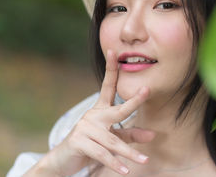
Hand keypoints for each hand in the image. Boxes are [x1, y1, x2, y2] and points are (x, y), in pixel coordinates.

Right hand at [25, 50, 154, 175]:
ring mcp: (85, 128)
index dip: (111, 68)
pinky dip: (114, 164)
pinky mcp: (79, 142)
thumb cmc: (90, 145)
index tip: (113, 50)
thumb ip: (131, 135)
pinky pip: (101, 154)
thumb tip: (153, 135)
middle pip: (118, 110)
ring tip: (145, 161)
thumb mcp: (112, 137)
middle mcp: (93, 115)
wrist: (62, 160)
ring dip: (129, 153)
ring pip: (113, 140)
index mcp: (100, 109)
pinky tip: (125, 170)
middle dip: (133, 101)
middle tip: (146, 91)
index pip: (107, 85)